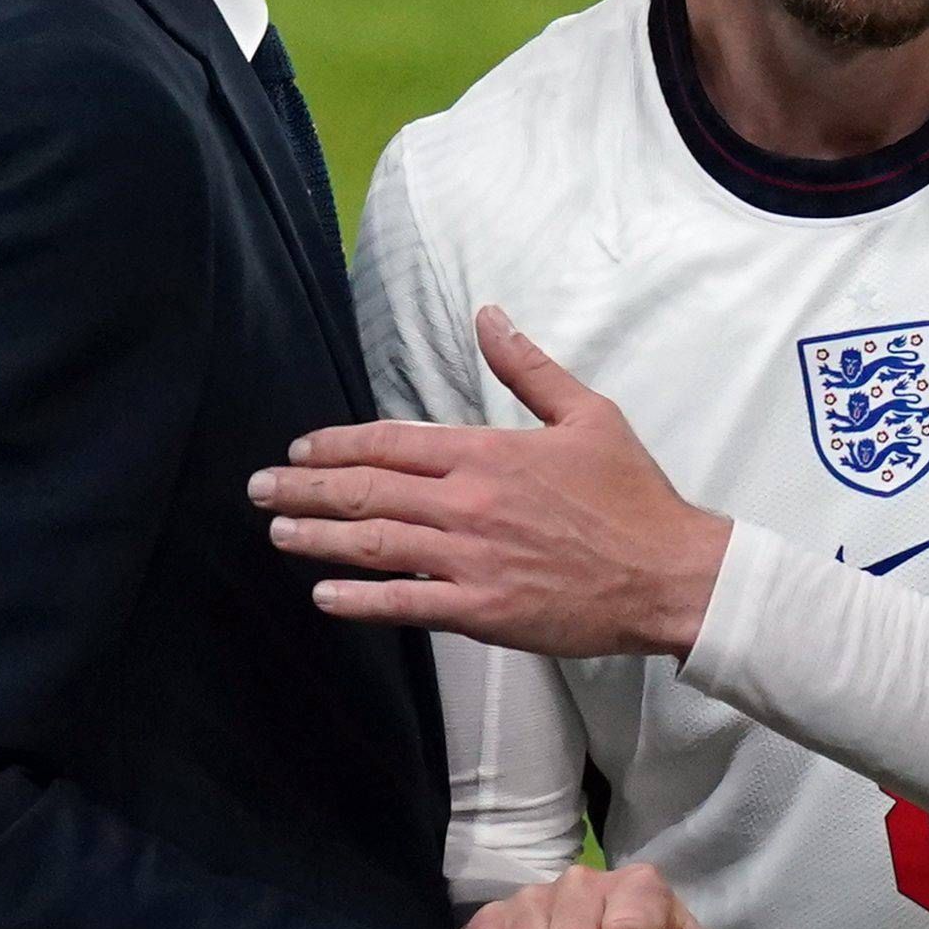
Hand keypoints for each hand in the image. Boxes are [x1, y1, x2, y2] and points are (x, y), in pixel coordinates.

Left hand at [252, 311, 731, 659]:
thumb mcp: (589, 414)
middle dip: (304, 487)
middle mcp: (467, 503)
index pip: (391, 442)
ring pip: (373, 544)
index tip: (301, 447)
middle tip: (259, 487)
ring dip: (317, 537)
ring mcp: (470, 560)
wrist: (670, 574)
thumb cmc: (634, 497)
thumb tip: (489, 317)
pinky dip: (359, 601)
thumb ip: (529, 368)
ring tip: (277, 531)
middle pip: (366, 490)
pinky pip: (405, 603)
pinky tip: (325, 597)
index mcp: (488, 453)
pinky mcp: (482, 611)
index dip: (336, 444)